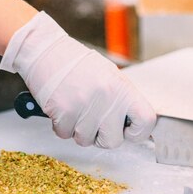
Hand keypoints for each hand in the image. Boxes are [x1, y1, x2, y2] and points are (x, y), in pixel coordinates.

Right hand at [0, 12, 155, 147]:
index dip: (138, 133)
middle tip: (94, 122)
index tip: (128, 132)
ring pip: (85, 141)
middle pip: (113, 141)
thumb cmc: (78, 65)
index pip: (145, 121)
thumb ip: (122, 101)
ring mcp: (84, 106)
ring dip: (78, 130)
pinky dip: (62, 126)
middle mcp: (107, 98)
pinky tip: (62, 108)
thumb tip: (132, 125)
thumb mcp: (110, 76)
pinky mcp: (63, 112)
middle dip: (101, 136)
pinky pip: (64, 134)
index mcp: (122, 88)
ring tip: (75, 109)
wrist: (47, 51)